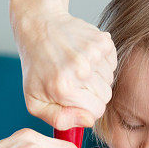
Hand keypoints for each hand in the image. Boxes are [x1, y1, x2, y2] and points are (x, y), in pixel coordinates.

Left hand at [14, 10, 115, 129]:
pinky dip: (101, 63)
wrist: (39, 27)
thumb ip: (59, 120)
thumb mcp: (35, 102)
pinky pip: (113, 63)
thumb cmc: (36, 68)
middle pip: (105, 97)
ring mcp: (93, 53)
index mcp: (63, 88)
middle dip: (92, 95)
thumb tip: (88, 120)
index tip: (74, 99)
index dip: (86, 109)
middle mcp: (80, 69)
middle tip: (73, 82)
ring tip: (76, 68)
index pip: (95, 112)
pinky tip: (84, 57)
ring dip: (96, 78)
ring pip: (110, 80)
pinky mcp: (102, 41)